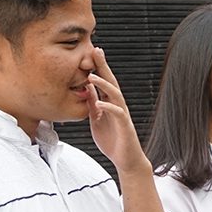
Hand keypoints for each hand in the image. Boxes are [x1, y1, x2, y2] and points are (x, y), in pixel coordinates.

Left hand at [85, 48, 146, 172]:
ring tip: (91, 75)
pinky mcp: (125, 127)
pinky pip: (118, 114)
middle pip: (111, 82)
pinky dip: (108, 108)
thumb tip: (85, 89)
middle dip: (103, 66)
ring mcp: (122, 115)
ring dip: (104, 84)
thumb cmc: (112, 141)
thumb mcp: (97, 119)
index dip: (98, 67)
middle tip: (96, 50)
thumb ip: (93, 104)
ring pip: (115, 95)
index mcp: (110, 104)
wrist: (126, 160)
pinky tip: (99, 103)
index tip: (91, 52)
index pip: (104, 82)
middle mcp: (118, 106)